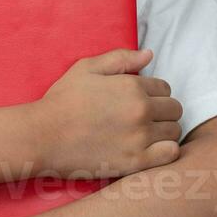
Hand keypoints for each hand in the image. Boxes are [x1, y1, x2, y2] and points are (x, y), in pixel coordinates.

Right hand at [30, 48, 182, 178]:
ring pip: (174, 131)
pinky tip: (149, 150)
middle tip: (142, 118)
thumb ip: (121, 59)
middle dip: (162, 111)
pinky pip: (170, 154)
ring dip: (163, 131)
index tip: (138, 102)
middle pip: (174, 109)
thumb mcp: (86, 69)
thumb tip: (149, 54)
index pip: (165, 88)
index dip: (153, 94)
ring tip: (143, 134)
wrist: (42, 136)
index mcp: (132, 86)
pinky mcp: (135, 162)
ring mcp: (140, 138)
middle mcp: (141, 111)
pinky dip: (165, 151)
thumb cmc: (62, 100)